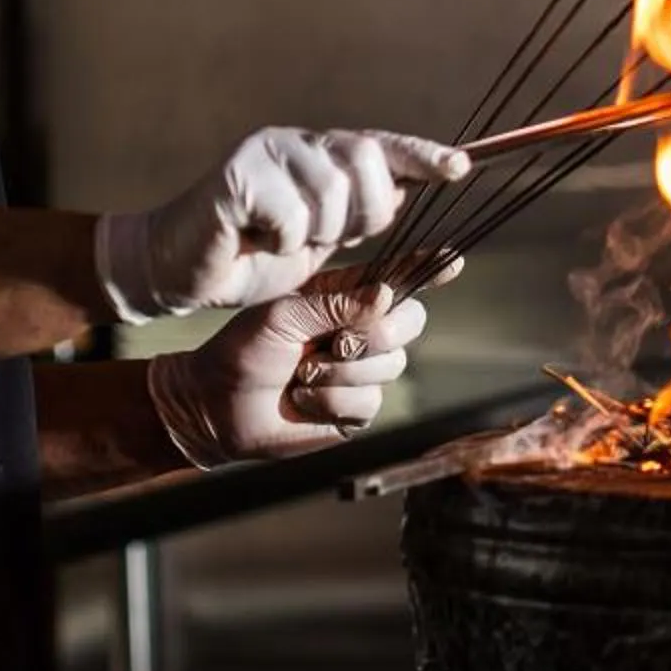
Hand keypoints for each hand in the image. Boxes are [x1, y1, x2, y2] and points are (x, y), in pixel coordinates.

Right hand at [92, 127, 467, 321]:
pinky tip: (254, 238)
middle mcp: (295, 143)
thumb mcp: (317, 238)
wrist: (180, 268)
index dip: (423, 155)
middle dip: (362, 212)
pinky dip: (279, 239)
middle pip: (364, 163)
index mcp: (319, 155)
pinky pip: (288, 212)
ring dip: (315, 232)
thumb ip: (358, 214)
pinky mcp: (236, 175)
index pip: (381, 145)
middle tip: (331, 236)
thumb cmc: (250, 256)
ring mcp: (264, 153)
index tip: (461, 168)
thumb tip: (412, 191)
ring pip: (329, 192)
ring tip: (283, 241)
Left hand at [146, 269, 438, 467]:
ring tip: (301, 373)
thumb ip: (334, 303)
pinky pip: (368, 402)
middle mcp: (359, 330)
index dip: (427, 269)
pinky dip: (331, 400)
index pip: (395, 279)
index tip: (452, 261)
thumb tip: (386, 297)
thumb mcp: (283, 313)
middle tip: (333, 343)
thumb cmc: (242, 349)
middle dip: (375, 334)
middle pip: (409, 323)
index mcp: (342, 296)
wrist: (217, 405)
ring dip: (341, 372)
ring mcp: (361, 371)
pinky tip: (304, 398)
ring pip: (390, 366)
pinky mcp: (354, 409)